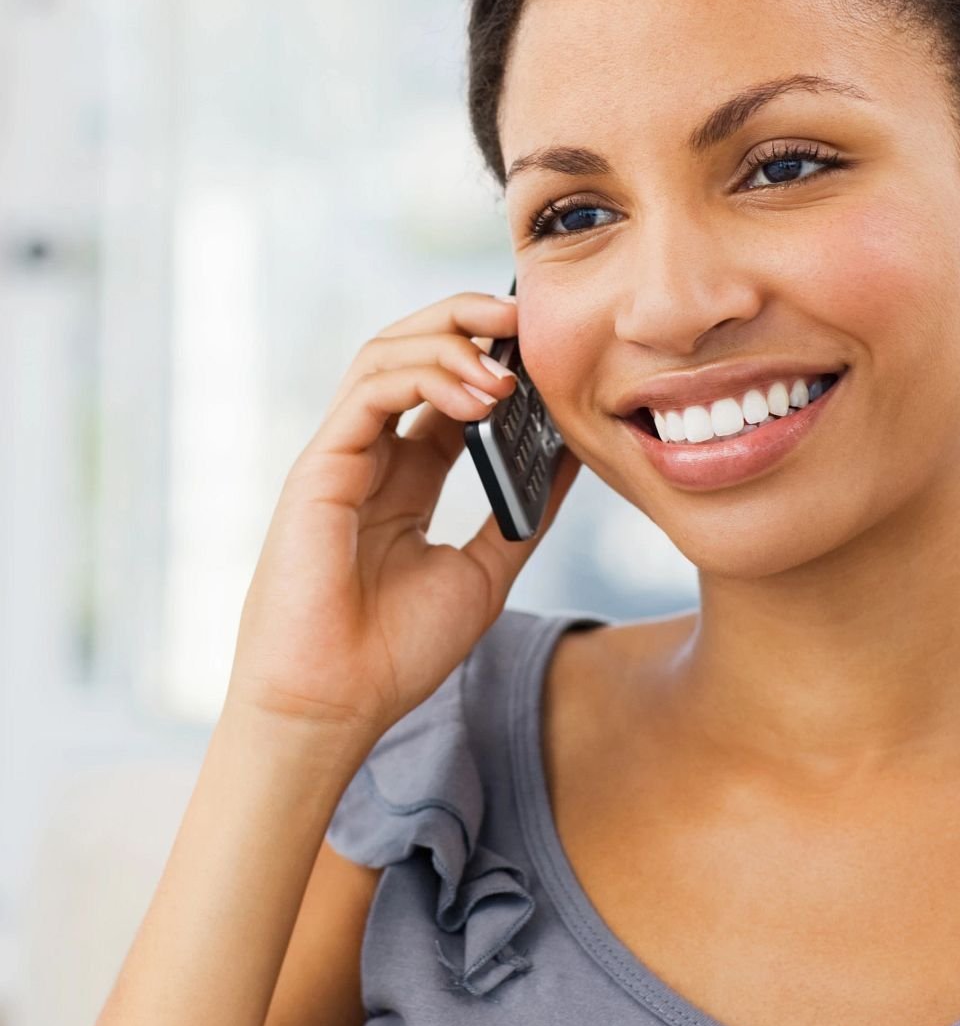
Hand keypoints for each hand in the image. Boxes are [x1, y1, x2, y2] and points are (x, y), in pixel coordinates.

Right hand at [223, 289, 579, 744]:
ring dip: (450, 342)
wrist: (336, 708)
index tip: (546, 349)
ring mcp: (343, 456)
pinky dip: (424, 375)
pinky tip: (476, 395)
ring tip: (506, 363)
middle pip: (411, 351)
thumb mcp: (487, 570)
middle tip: (523, 317)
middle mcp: (372, 455)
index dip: (493, 357)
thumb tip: (574, 457)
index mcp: (407, 477)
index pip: (447, 387)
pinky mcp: (319, 467)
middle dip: (467, 321)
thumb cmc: (397, 651)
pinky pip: (369, 391)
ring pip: (385, 354)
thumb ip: (525, 512)